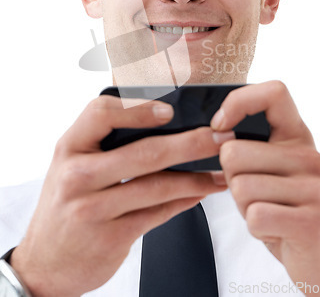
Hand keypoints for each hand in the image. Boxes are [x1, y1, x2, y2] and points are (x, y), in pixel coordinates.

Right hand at [11, 95, 226, 296]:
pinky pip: (157, 213)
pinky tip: (202, 192)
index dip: (139, 109)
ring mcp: (93, 209)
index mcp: (69, 146)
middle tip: (222, 137)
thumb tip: (164, 120)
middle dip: (191, 143)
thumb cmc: (66, 202)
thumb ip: (106, 141)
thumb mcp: (72, 163)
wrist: (45, 262)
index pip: (102, 112)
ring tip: (222, 171)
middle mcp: (77, 175)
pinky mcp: (111, 237)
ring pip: (157, 186)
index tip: (171, 110)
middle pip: (144, 152)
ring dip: (197, 177)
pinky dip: (184, 200)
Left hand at [211, 81, 319, 295]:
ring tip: (269, 212)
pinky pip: (254, 216)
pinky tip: (275, 231)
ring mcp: (313, 187)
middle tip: (258, 195)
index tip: (220, 125)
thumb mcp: (276, 170)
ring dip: (243, 207)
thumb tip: (215, 135)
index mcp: (298, 136)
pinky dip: (255, 229)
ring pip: (239, 186)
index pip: (273, 92)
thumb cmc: (290, 210)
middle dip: (231, 180)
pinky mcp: (311, 221)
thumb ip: (251, 148)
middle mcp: (309, 155)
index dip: (238, 101)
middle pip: (233, 152)